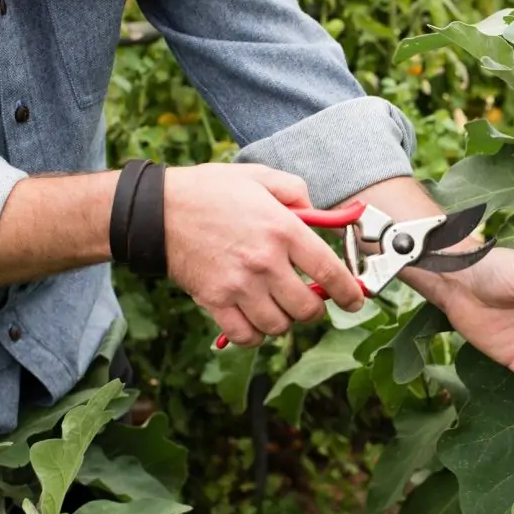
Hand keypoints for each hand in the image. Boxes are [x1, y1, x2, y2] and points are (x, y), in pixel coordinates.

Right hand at [163, 163, 364, 346]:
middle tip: (309, 301)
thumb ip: (296, 192)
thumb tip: (318, 213)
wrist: (157, 210)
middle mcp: (265, 261)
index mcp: (283, 230)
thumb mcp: (259, 177)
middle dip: (314, 309)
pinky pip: (247, 336)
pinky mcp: (215, 302)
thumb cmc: (210, 192)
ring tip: (279, 307)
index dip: (349, 293)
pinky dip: (255, 334)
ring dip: (284, 322)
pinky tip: (254, 319)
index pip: (330, 272)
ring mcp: (239, 285)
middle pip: (307, 308)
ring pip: (279, 326)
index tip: (355, 300)